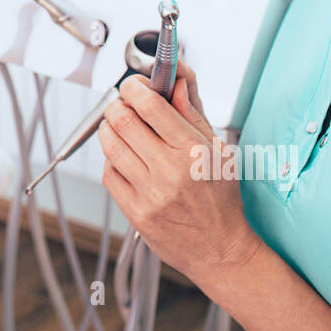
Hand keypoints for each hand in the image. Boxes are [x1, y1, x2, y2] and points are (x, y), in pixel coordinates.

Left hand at [97, 61, 259, 285]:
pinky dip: (111, 159)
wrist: (221, 251)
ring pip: (110, 145)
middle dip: (117, 104)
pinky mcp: (135, 213)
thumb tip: (176, 79)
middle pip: (122, 120)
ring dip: (109, 128)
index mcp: (193, 151)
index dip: (135, 86)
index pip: (150, 104)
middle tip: (124, 104)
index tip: (134, 85)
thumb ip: (192, 112)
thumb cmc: (222, 200)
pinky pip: (108, 174)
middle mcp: (169, 171)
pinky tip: (124, 159)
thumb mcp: (218, 149)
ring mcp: (150, 194)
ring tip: (119, 127)